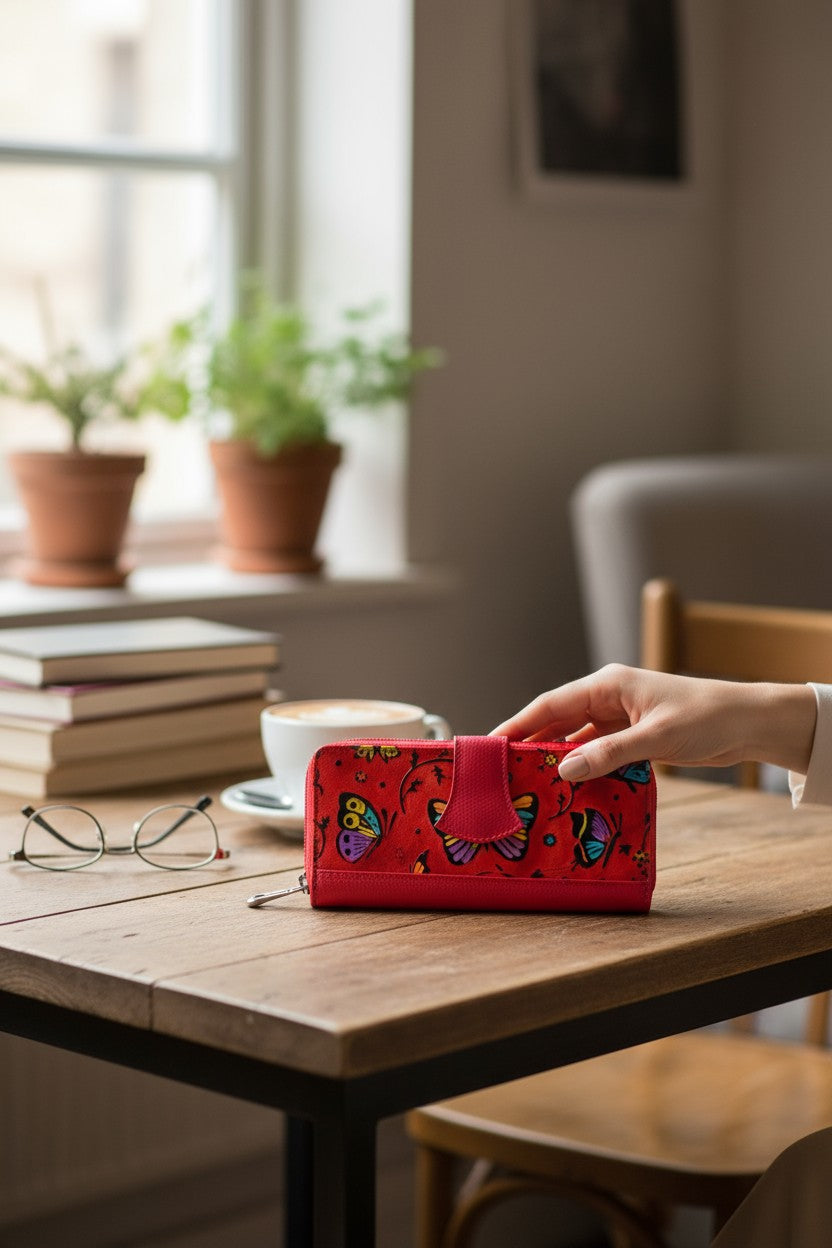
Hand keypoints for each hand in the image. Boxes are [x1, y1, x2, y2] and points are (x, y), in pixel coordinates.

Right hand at [491, 664, 817, 781]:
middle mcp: (608, 698)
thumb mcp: (656, 737)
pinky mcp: (632, 736)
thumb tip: (563, 769)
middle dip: (530, 744)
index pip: (549, 704)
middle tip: (503, 771)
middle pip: (556, 721)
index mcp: (607, 685)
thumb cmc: (707, 717)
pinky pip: (596, 752)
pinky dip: (582, 768)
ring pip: (574, 739)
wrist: (749, 722)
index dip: (518, 724)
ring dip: (555, 759)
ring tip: (529, 784)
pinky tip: (569, 787)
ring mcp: (619, 717)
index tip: (491, 744)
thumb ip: (609, 753)